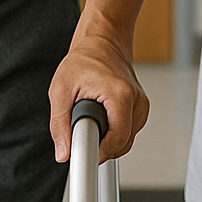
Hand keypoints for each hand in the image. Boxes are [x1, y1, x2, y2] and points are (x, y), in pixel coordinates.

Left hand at [48, 34, 148, 162]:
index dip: (97, 154)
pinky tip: (101, 119)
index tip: (83, 159)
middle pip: (122, 145)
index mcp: (120, 95)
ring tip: (90, 119)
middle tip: (79, 133)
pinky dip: (113, 132)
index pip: (115, 142)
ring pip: (125, 142)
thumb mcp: (61, 90)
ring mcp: (142, 105)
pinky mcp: (141, 108)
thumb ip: (60, 124)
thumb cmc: (84, 59)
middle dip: (99, 146)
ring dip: (106, 139)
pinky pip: (128, 133)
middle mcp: (137, 101)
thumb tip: (63, 153)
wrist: (102, 42)